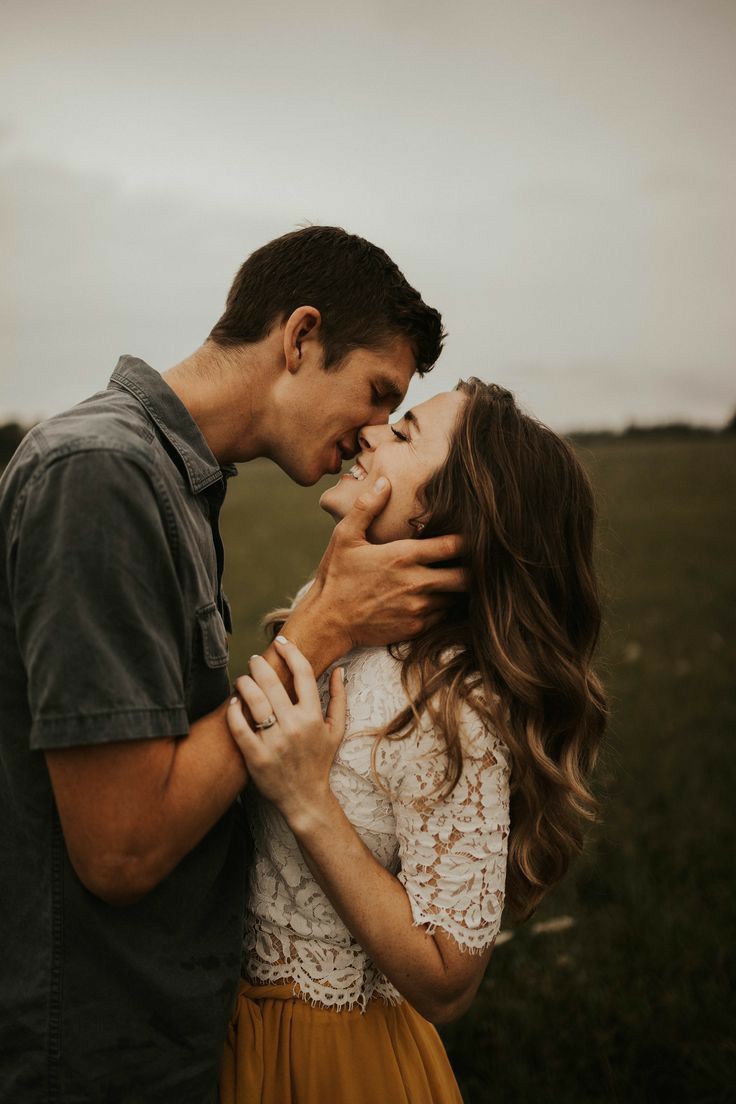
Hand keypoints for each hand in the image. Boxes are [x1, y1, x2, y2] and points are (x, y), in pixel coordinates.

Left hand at [226, 637, 345, 827]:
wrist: (305, 798)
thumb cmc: (319, 761)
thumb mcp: (336, 731)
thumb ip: (339, 699)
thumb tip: (339, 670)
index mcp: (314, 716)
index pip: (303, 674)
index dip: (291, 652)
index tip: (282, 642)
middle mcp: (294, 726)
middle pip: (272, 683)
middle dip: (260, 665)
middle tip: (255, 660)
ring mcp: (274, 742)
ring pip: (254, 701)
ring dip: (244, 683)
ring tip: (243, 679)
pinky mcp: (256, 756)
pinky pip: (239, 727)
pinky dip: (234, 711)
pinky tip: (234, 703)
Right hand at [309, 477, 466, 649]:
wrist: (327, 622)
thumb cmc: (336, 576)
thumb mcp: (345, 536)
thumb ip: (368, 507)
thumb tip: (385, 482)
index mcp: (403, 556)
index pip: (453, 546)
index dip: (468, 540)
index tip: (472, 536)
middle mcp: (416, 583)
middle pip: (466, 576)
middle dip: (472, 568)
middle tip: (471, 561)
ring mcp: (418, 608)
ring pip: (456, 597)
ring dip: (457, 588)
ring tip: (453, 577)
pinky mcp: (416, 628)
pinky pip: (443, 616)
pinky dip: (444, 606)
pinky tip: (435, 597)